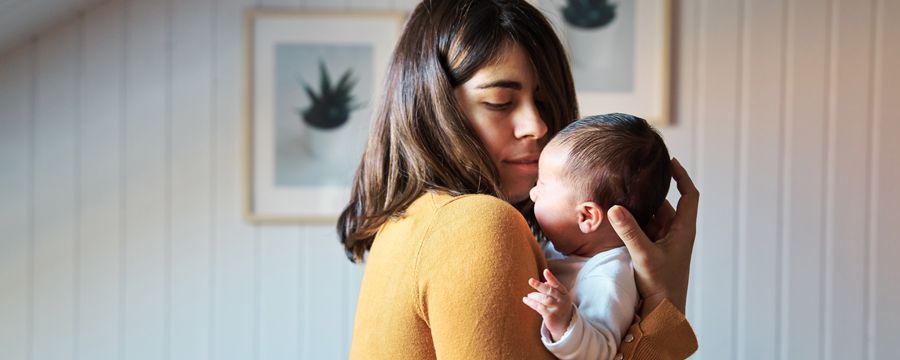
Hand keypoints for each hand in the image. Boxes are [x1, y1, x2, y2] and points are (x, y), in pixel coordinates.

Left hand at [522, 269, 572, 341]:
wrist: (564, 324)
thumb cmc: (559, 307)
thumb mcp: (558, 297)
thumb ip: (552, 290)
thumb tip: (544, 282)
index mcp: (564, 294)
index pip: (558, 285)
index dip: (551, 278)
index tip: (545, 271)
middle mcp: (562, 301)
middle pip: (550, 291)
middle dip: (540, 286)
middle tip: (530, 280)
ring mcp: (557, 309)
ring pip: (544, 299)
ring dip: (534, 295)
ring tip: (528, 295)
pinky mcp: (551, 316)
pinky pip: (539, 307)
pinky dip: (531, 302)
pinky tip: (526, 299)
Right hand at [608, 158, 698, 315]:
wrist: (663, 313)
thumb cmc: (662, 286)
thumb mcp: (644, 255)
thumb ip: (629, 231)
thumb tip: (615, 207)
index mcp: (683, 230)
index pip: (689, 196)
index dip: (681, 177)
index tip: (670, 162)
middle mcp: (674, 234)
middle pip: (663, 205)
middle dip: (649, 193)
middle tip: (630, 178)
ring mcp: (663, 244)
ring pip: (650, 218)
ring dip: (636, 209)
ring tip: (618, 194)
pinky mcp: (651, 252)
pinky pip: (641, 231)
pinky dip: (630, 223)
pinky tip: (614, 219)